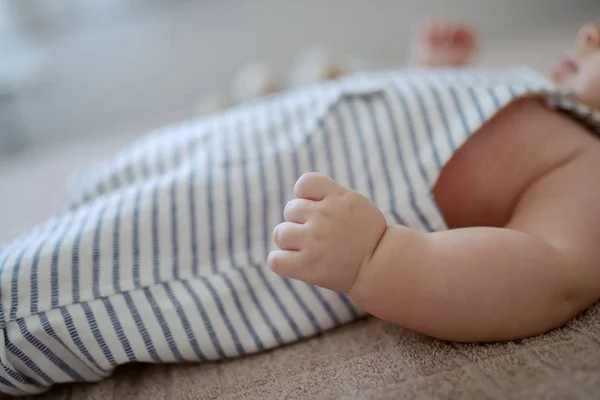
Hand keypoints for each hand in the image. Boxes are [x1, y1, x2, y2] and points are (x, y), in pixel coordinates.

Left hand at [268, 173, 386, 292]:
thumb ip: (329, 194)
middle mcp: (324, 215)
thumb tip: (298, 195)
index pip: (304, 184)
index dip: (305, 196)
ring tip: (307, 249)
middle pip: (290, 210)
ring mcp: (314, 241)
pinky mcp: (308, 266)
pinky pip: (275, 260)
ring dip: (289, 241)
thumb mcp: (355, 203)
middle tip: (318, 235)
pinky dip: (281, 261)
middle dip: (300, 221)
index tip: (316, 208)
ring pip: (280, 234)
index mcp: (337, 197)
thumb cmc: (367, 235)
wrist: (381, 266)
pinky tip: (295, 262)